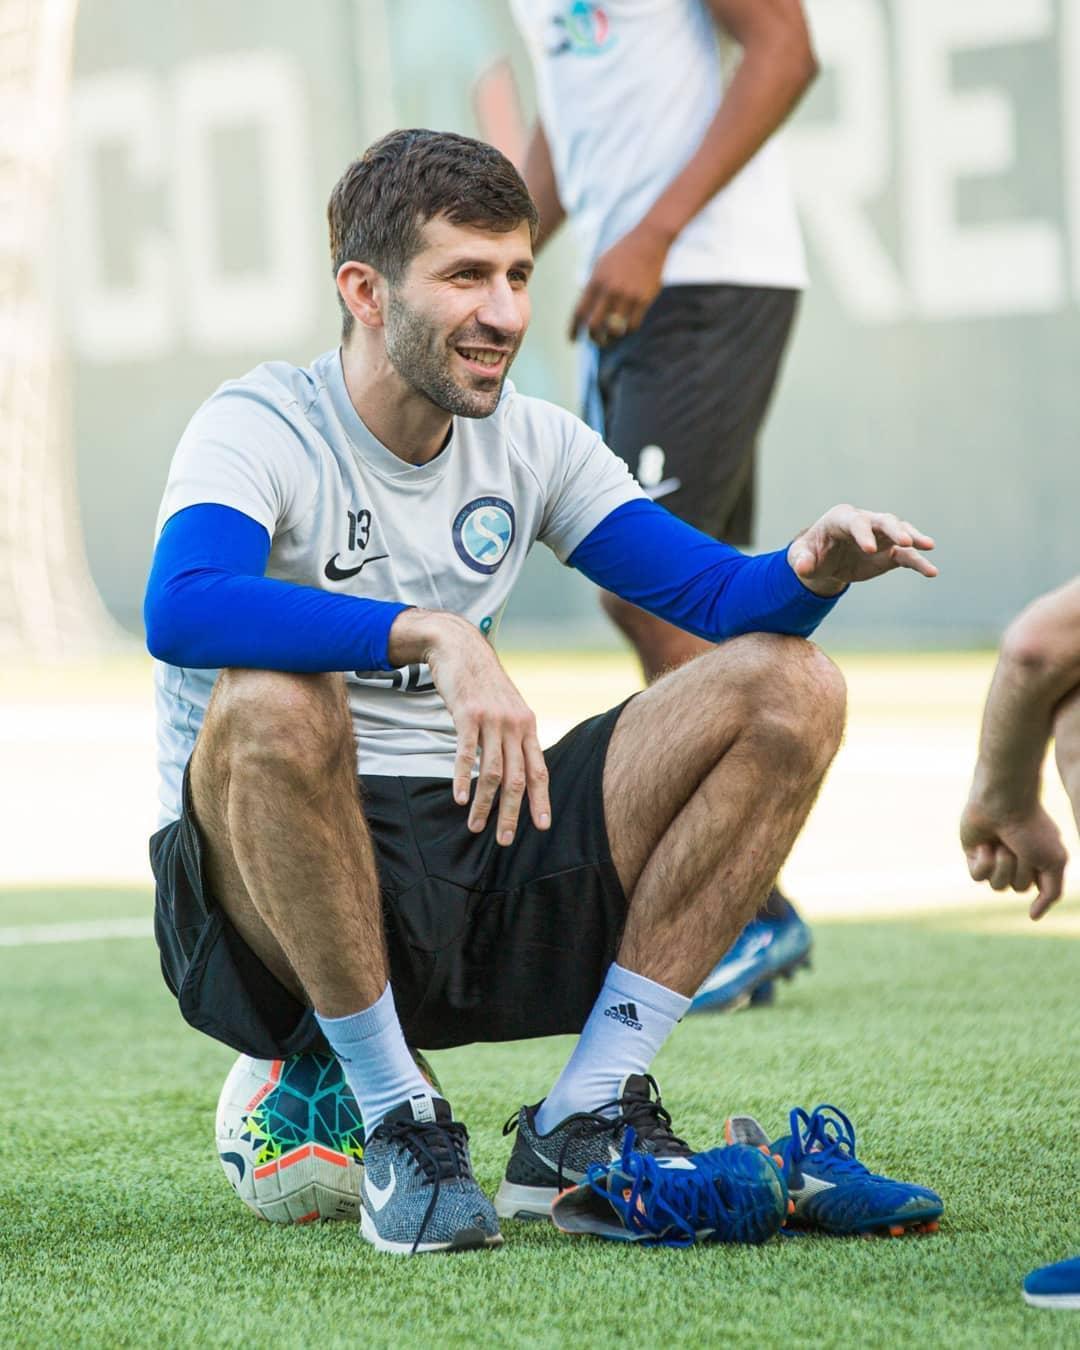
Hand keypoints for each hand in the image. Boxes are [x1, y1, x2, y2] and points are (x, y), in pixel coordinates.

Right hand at [419, 614, 550, 844]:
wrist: (461, 648)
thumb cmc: (483, 683)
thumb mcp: (508, 708)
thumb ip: (514, 736)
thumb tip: (517, 769)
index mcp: (528, 726)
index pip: (539, 770)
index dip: (541, 800)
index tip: (542, 827)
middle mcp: (515, 725)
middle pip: (517, 779)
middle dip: (511, 813)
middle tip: (504, 840)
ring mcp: (492, 720)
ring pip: (491, 773)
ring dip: (484, 804)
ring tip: (476, 827)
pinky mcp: (468, 715)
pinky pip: (466, 754)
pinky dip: (462, 779)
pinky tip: (460, 799)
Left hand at [570, 222, 669, 344]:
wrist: (649, 240)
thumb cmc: (623, 253)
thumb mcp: (601, 265)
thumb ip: (592, 286)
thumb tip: (585, 310)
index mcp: (596, 281)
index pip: (579, 312)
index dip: (573, 329)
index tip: (571, 340)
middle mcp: (610, 290)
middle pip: (594, 325)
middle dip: (592, 338)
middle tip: (595, 340)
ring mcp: (627, 296)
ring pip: (614, 329)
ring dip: (611, 338)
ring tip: (610, 339)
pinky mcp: (643, 299)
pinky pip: (632, 326)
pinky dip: (627, 330)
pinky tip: (625, 328)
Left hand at [787, 505, 937, 595]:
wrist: (823, 562)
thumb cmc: (810, 554)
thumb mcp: (800, 558)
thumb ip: (801, 561)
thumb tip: (803, 567)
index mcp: (841, 519)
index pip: (855, 522)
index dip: (863, 534)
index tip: (870, 550)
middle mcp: (864, 522)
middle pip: (883, 520)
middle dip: (895, 530)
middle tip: (908, 542)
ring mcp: (880, 536)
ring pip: (901, 532)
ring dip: (914, 538)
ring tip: (928, 546)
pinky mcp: (890, 552)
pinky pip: (907, 555)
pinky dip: (919, 562)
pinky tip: (931, 572)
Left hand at [960, 798, 1067, 918]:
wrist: (1003, 802)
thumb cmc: (1031, 829)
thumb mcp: (1053, 862)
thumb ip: (1051, 893)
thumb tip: (1032, 917)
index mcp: (1040, 864)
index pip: (1042, 892)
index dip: (1039, 878)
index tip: (1036, 857)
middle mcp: (1018, 863)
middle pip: (1018, 888)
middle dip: (1019, 868)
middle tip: (1018, 844)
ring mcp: (996, 860)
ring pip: (997, 885)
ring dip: (1002, 864)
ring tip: (1002, 843)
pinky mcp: (974, 855)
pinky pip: (978, 876)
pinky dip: (983, 861)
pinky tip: (985, 843)